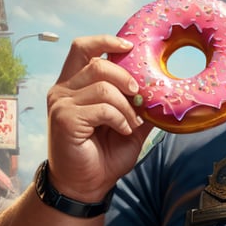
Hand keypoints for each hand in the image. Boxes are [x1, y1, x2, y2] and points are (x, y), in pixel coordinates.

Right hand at [45, 36, 152, 201]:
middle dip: (127, 78)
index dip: (106, 41)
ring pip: (103, 86)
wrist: (87, 185)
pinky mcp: (64, 118)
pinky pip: (102, 108)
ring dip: (126, 106)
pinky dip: (120, 119)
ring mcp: (61, 103)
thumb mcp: (129, 125)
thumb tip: (163, 91)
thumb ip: (139, 106)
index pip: (83, 48)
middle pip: (98, 63)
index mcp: (74, 84)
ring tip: (132, 124)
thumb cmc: (104, 155)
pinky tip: (123, 131)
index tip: (130, 46)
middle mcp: (63, 89)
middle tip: (140, 97)